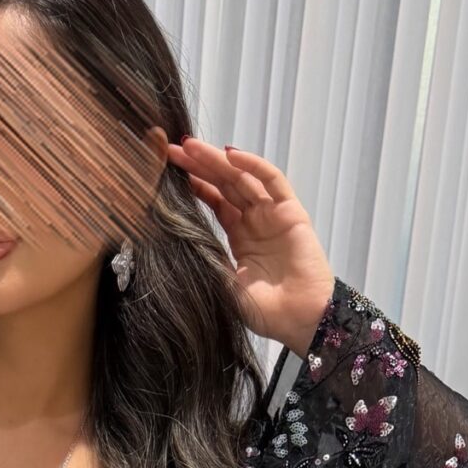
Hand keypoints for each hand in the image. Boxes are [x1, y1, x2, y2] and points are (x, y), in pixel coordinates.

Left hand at [167, 139, 333, 354]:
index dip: (194, 184)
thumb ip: (206, 259)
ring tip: (191, 147)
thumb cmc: (266, 311)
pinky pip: (272, 181)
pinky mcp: (291, 212)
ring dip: (217, 160)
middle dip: (199, 166)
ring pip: (242, 177)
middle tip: (172, 149)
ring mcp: (273, 215)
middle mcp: (256, 221)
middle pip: (224, 184)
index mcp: (240, 237)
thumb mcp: (224, 285)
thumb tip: (175, 239)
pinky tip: (230, 154)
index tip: (169, 172)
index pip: (214, 201)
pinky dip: (253, 165)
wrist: (299, 321)